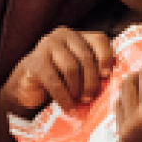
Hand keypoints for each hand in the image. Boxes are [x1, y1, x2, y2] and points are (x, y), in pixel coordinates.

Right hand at [0, 27, 115, 115]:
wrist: (28, 83)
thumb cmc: (60, 78)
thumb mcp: (79, 71)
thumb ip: (93, 70)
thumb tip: (113, 84)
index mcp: (79, 36)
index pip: (99, 39)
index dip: (106, 57)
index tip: (107, 75)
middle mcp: (64, 35)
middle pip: (86, 57)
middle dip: (91, 81)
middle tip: (90, 98)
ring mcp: (47, 45)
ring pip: (71, 68)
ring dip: (77, 89)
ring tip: (78, 102)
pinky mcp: (35, 61)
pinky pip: (54, 80)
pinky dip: (63, 96)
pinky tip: (67, 107)